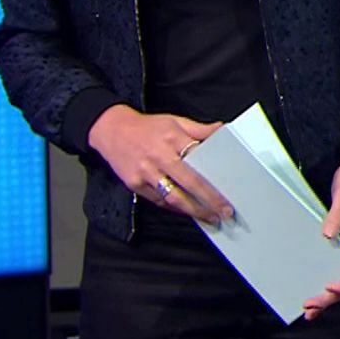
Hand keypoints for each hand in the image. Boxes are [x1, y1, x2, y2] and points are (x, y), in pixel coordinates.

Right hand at [86, 104, 232, 223]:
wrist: (111, 130)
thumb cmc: (146, 127)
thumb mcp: (175, 121)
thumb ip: (199, 129)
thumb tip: (221, 131)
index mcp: (172, 139)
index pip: (199, 161)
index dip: (214, 177)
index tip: (228, 190)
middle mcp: (159, 157)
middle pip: (189, 183)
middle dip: (209, 200)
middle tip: (224, 212)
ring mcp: (145, 173)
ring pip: (173, 197)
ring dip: (193, 210)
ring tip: (209, 217)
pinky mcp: (134, 184)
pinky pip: (158, 200)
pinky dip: (174, 208)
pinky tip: (188, 212)